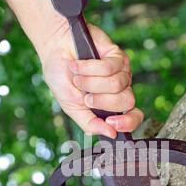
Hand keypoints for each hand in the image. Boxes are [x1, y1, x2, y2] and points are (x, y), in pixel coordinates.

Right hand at [41, 24, 143, 138]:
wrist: (52, 51)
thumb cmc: (62, 79)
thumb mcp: (72, 107)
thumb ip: (90, 123)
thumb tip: (112, 134)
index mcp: (111, 106)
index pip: (133, 118)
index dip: (128, 123)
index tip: (111, 122)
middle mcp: (119, 91)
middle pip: (127, 102)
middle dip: (102, 101)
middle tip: (86, 96)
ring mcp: (120, 72)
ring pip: (118, 84)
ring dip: (91, 82)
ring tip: (77, 78)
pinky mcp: (117, 56)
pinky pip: (110, 67)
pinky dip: (90, 68)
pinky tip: (79, 65)